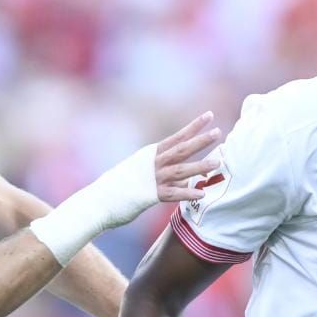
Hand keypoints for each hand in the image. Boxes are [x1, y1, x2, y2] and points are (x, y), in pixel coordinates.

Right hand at [93, 112, 220, 230]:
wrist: (98, 200)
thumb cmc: (117, 188)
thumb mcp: (139, 173)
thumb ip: (161, 172)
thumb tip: (180, 178)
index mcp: (149, 154)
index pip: (176, 137)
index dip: (193, 127)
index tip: (208, 116)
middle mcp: (152, 163)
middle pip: (181, 149)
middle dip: (200, 140)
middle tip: (218, 131)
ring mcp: (151, 178)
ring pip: (180, 170)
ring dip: (199, 165)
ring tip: (217, 162)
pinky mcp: (149, 196)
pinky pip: (172, 194)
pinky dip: (187, 193)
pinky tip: (202, 194)